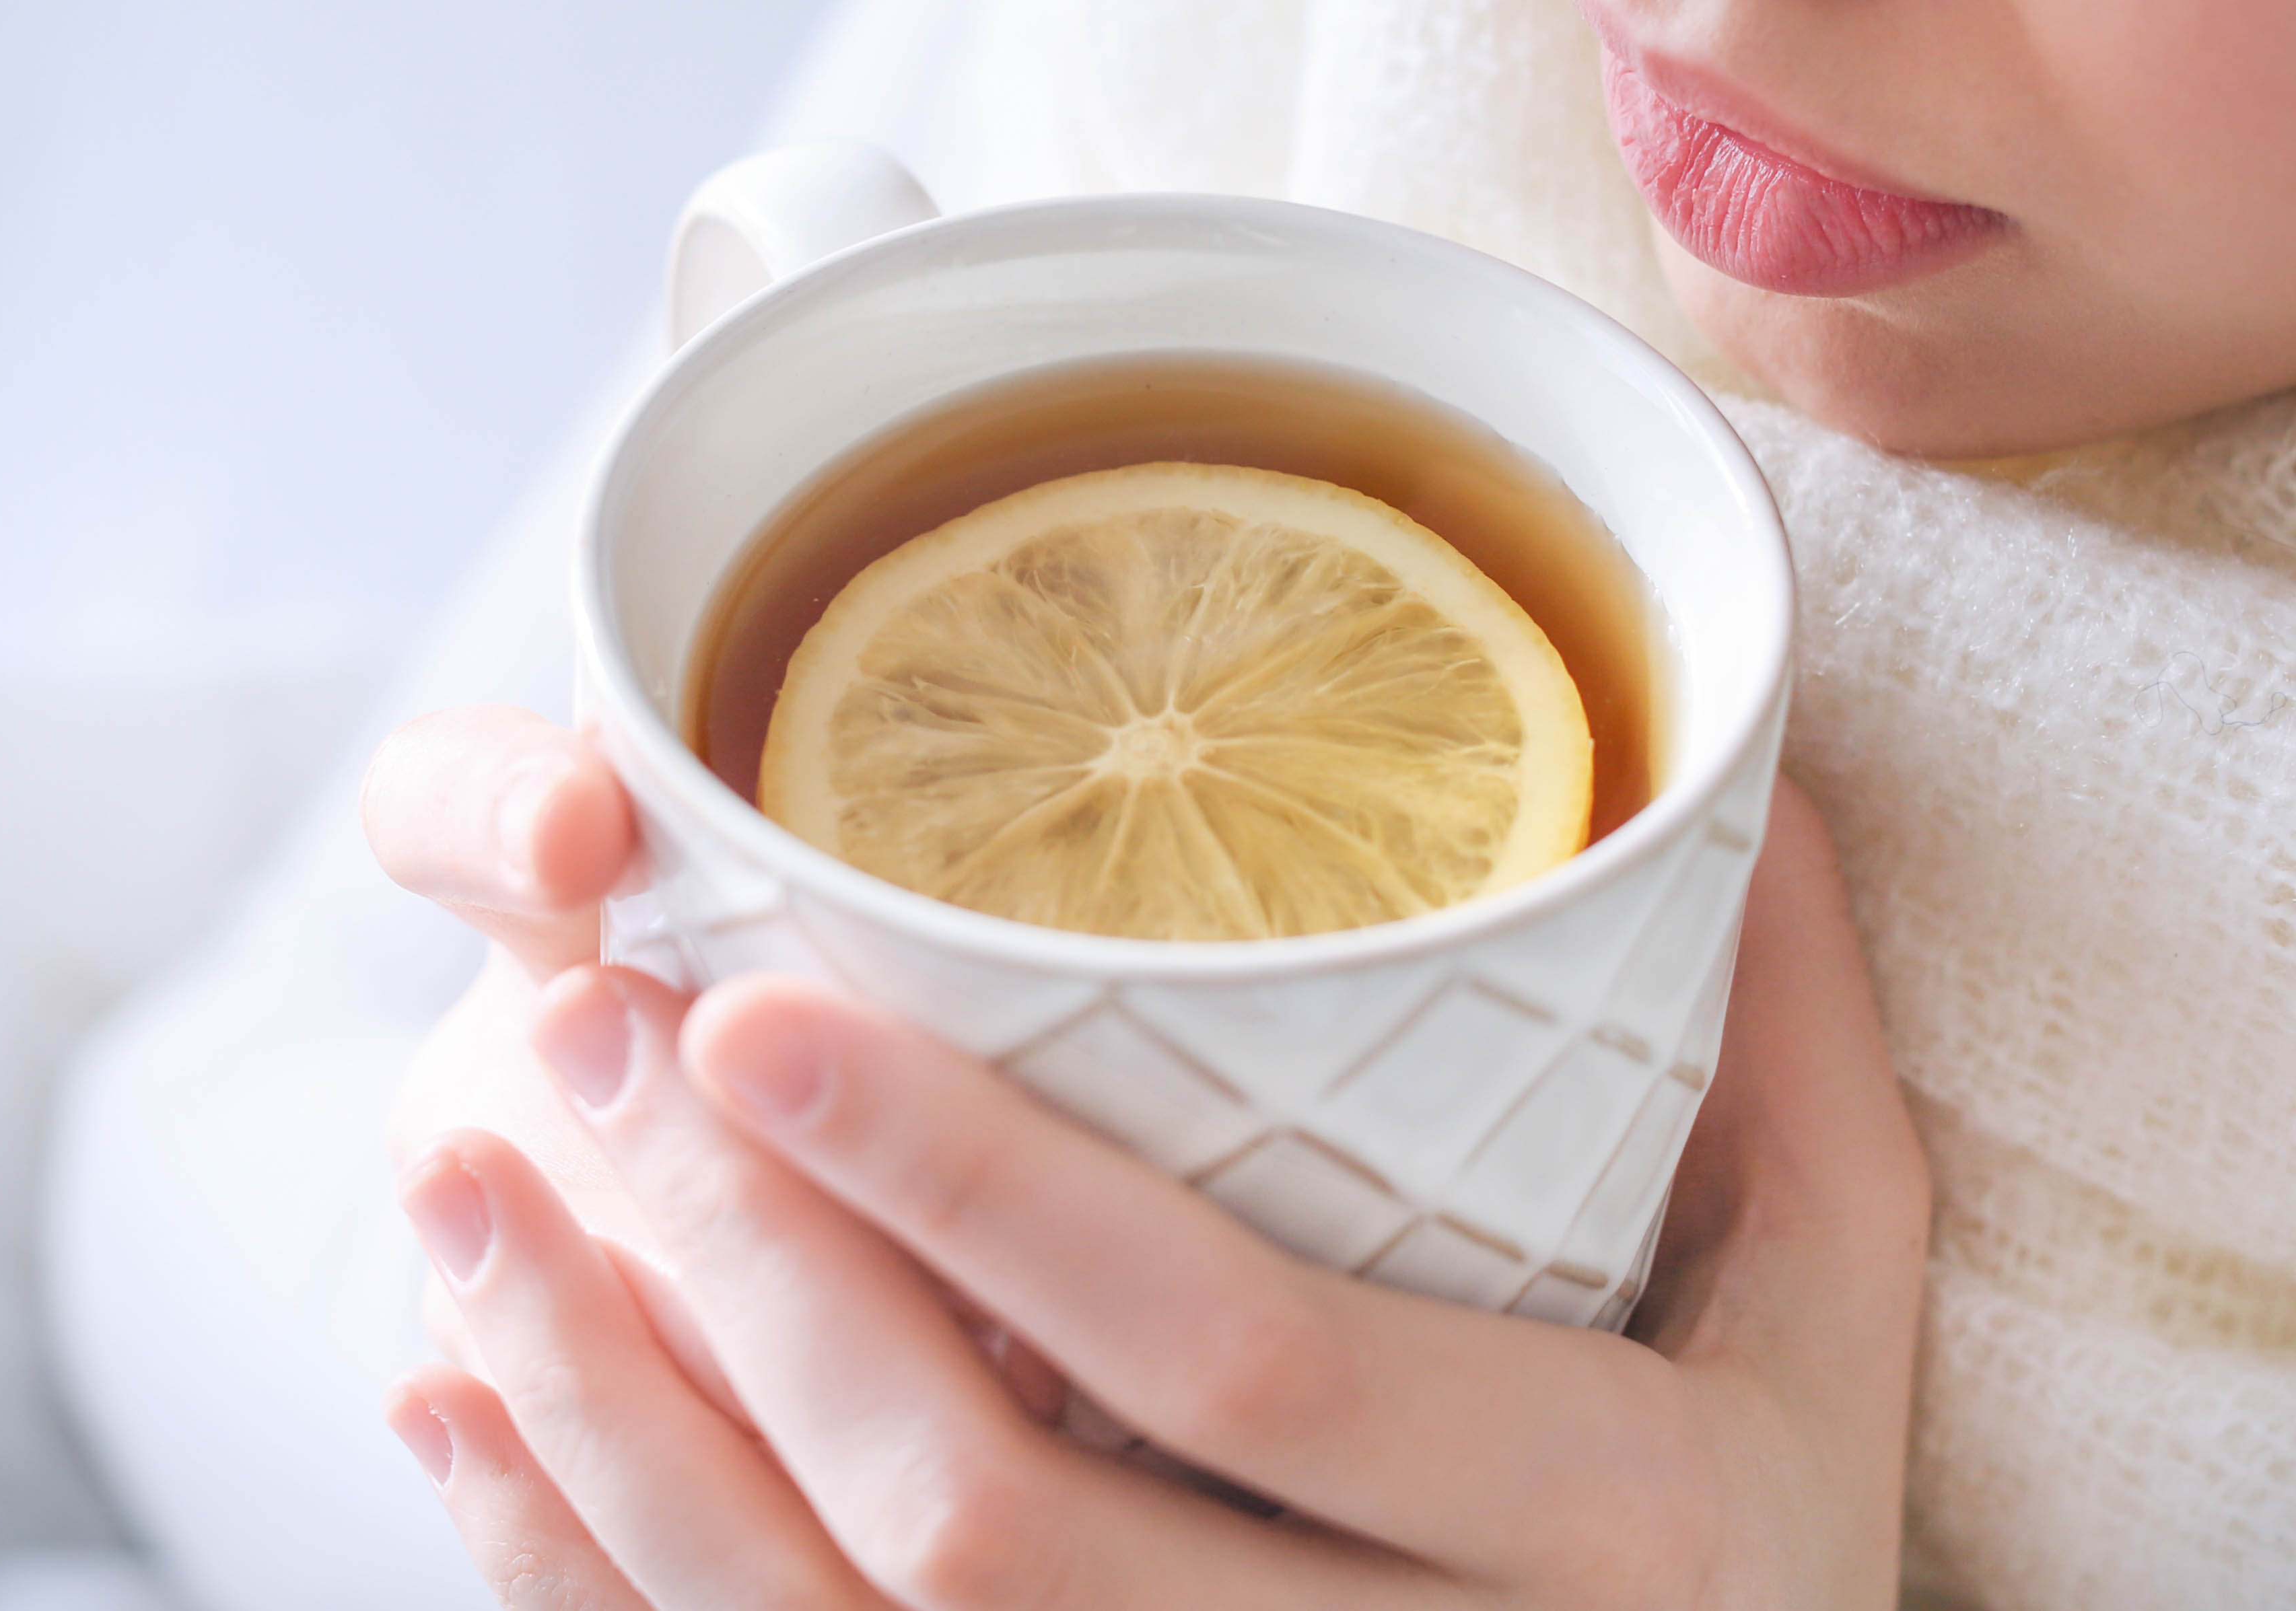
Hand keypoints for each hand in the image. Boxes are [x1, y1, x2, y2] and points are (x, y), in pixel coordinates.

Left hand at [384, 776, 1930, 1608]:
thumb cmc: (1773, 1561)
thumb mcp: (1836, 1328)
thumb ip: (1789, 1067)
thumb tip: (1737, 766)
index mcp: (1606, 1543)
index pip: (1243, 1356)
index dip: (983, 1191)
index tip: (763, 1005)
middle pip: (989, 1524)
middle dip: (743, 1279)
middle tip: (585, 1036)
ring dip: (607, 1431)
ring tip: (459, 1203)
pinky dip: (585, 1586)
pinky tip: (467, 1421)